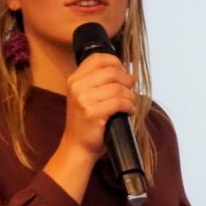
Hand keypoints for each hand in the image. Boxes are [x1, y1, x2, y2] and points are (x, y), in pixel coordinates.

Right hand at [45, 54, 135, 202]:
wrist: (77, 147)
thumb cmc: (87, 122)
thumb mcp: (87, 97)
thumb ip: (101, 82)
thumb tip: (129, 73)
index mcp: (74, 79)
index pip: (98, 58)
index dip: (116, 63)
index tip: (123, 73)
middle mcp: (77, 86)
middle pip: (112, 72)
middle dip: (127, 81)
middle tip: (130, 91)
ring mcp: (83, 99)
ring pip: (118, 88)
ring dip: (130, 96)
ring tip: (130, 104)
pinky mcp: (92, 112)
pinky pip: (120, 102)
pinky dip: (129, 107)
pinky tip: (129, 112)